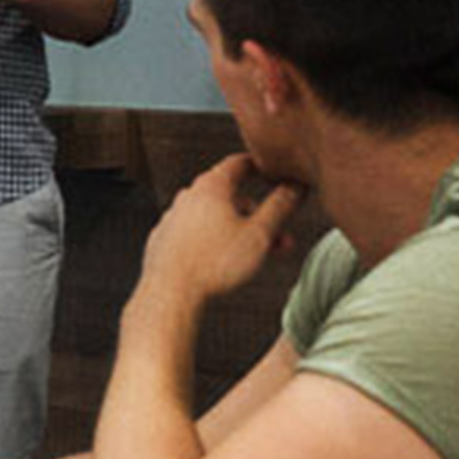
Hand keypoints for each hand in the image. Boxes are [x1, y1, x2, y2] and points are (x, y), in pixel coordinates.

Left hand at [139, 154, 304, 304]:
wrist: (169, 294)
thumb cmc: (215, 264)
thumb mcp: (259, 234)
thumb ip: (280, 207)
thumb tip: (295, 188)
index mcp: (211, 187)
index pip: (239, 164)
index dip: (260, 167)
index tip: (273, 174)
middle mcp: (188, 197)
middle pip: (229, 197)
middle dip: (256, 216)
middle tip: (279, 238)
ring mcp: (172, 219)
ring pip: (212, 219)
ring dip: (237, 232)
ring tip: (255, 257)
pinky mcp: (163, 241)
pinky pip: (194, 235)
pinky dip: (212, 243)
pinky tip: (224, 263)